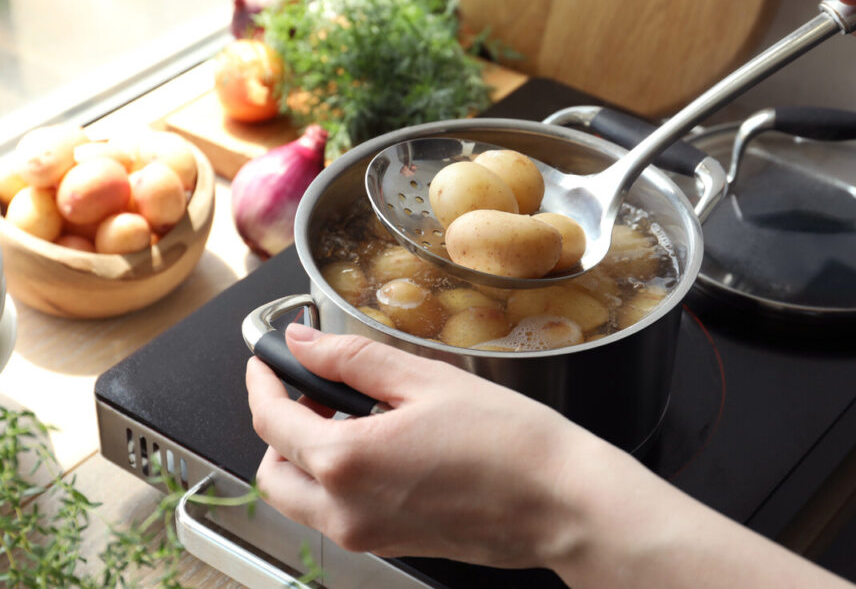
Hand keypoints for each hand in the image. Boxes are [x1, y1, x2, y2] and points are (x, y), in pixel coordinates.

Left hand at [245, 324, 604, 567]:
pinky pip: (336, 514)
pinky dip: (336, 479)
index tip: (268, 359)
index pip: (270, 420)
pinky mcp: (390, 544)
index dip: (263, 380)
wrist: (561, 502)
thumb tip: (303, 343)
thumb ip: (352, 358)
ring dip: (305, 455)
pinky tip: (382, 445)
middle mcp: (344, 510)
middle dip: (279, 425)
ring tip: (353, 415)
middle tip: (315, 388)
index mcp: (346, 461)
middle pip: (273, 469)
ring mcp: (366, 535)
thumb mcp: (426, 379)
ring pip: (299, 498)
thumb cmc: (509, 443)